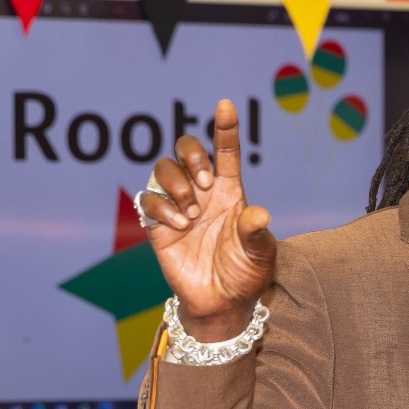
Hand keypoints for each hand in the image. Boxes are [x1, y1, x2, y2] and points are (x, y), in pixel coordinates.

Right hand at [137, 100, 276, 341]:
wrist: (221, 303)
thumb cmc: (244, 274)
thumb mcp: (259, 254)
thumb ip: (256, 233)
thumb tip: (259, 214)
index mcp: (230, 191)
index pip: (227, 151)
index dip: (226, 127)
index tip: (226, 105)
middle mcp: (202, 192)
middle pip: (186, 148)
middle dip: (192, 154)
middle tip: (206, 183)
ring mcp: (179, 206)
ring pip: (163, 168)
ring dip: (177, 184)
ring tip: (192, 213)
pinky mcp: (158, 225)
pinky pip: (149, 199)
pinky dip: (162, 207)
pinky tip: (180, 226)